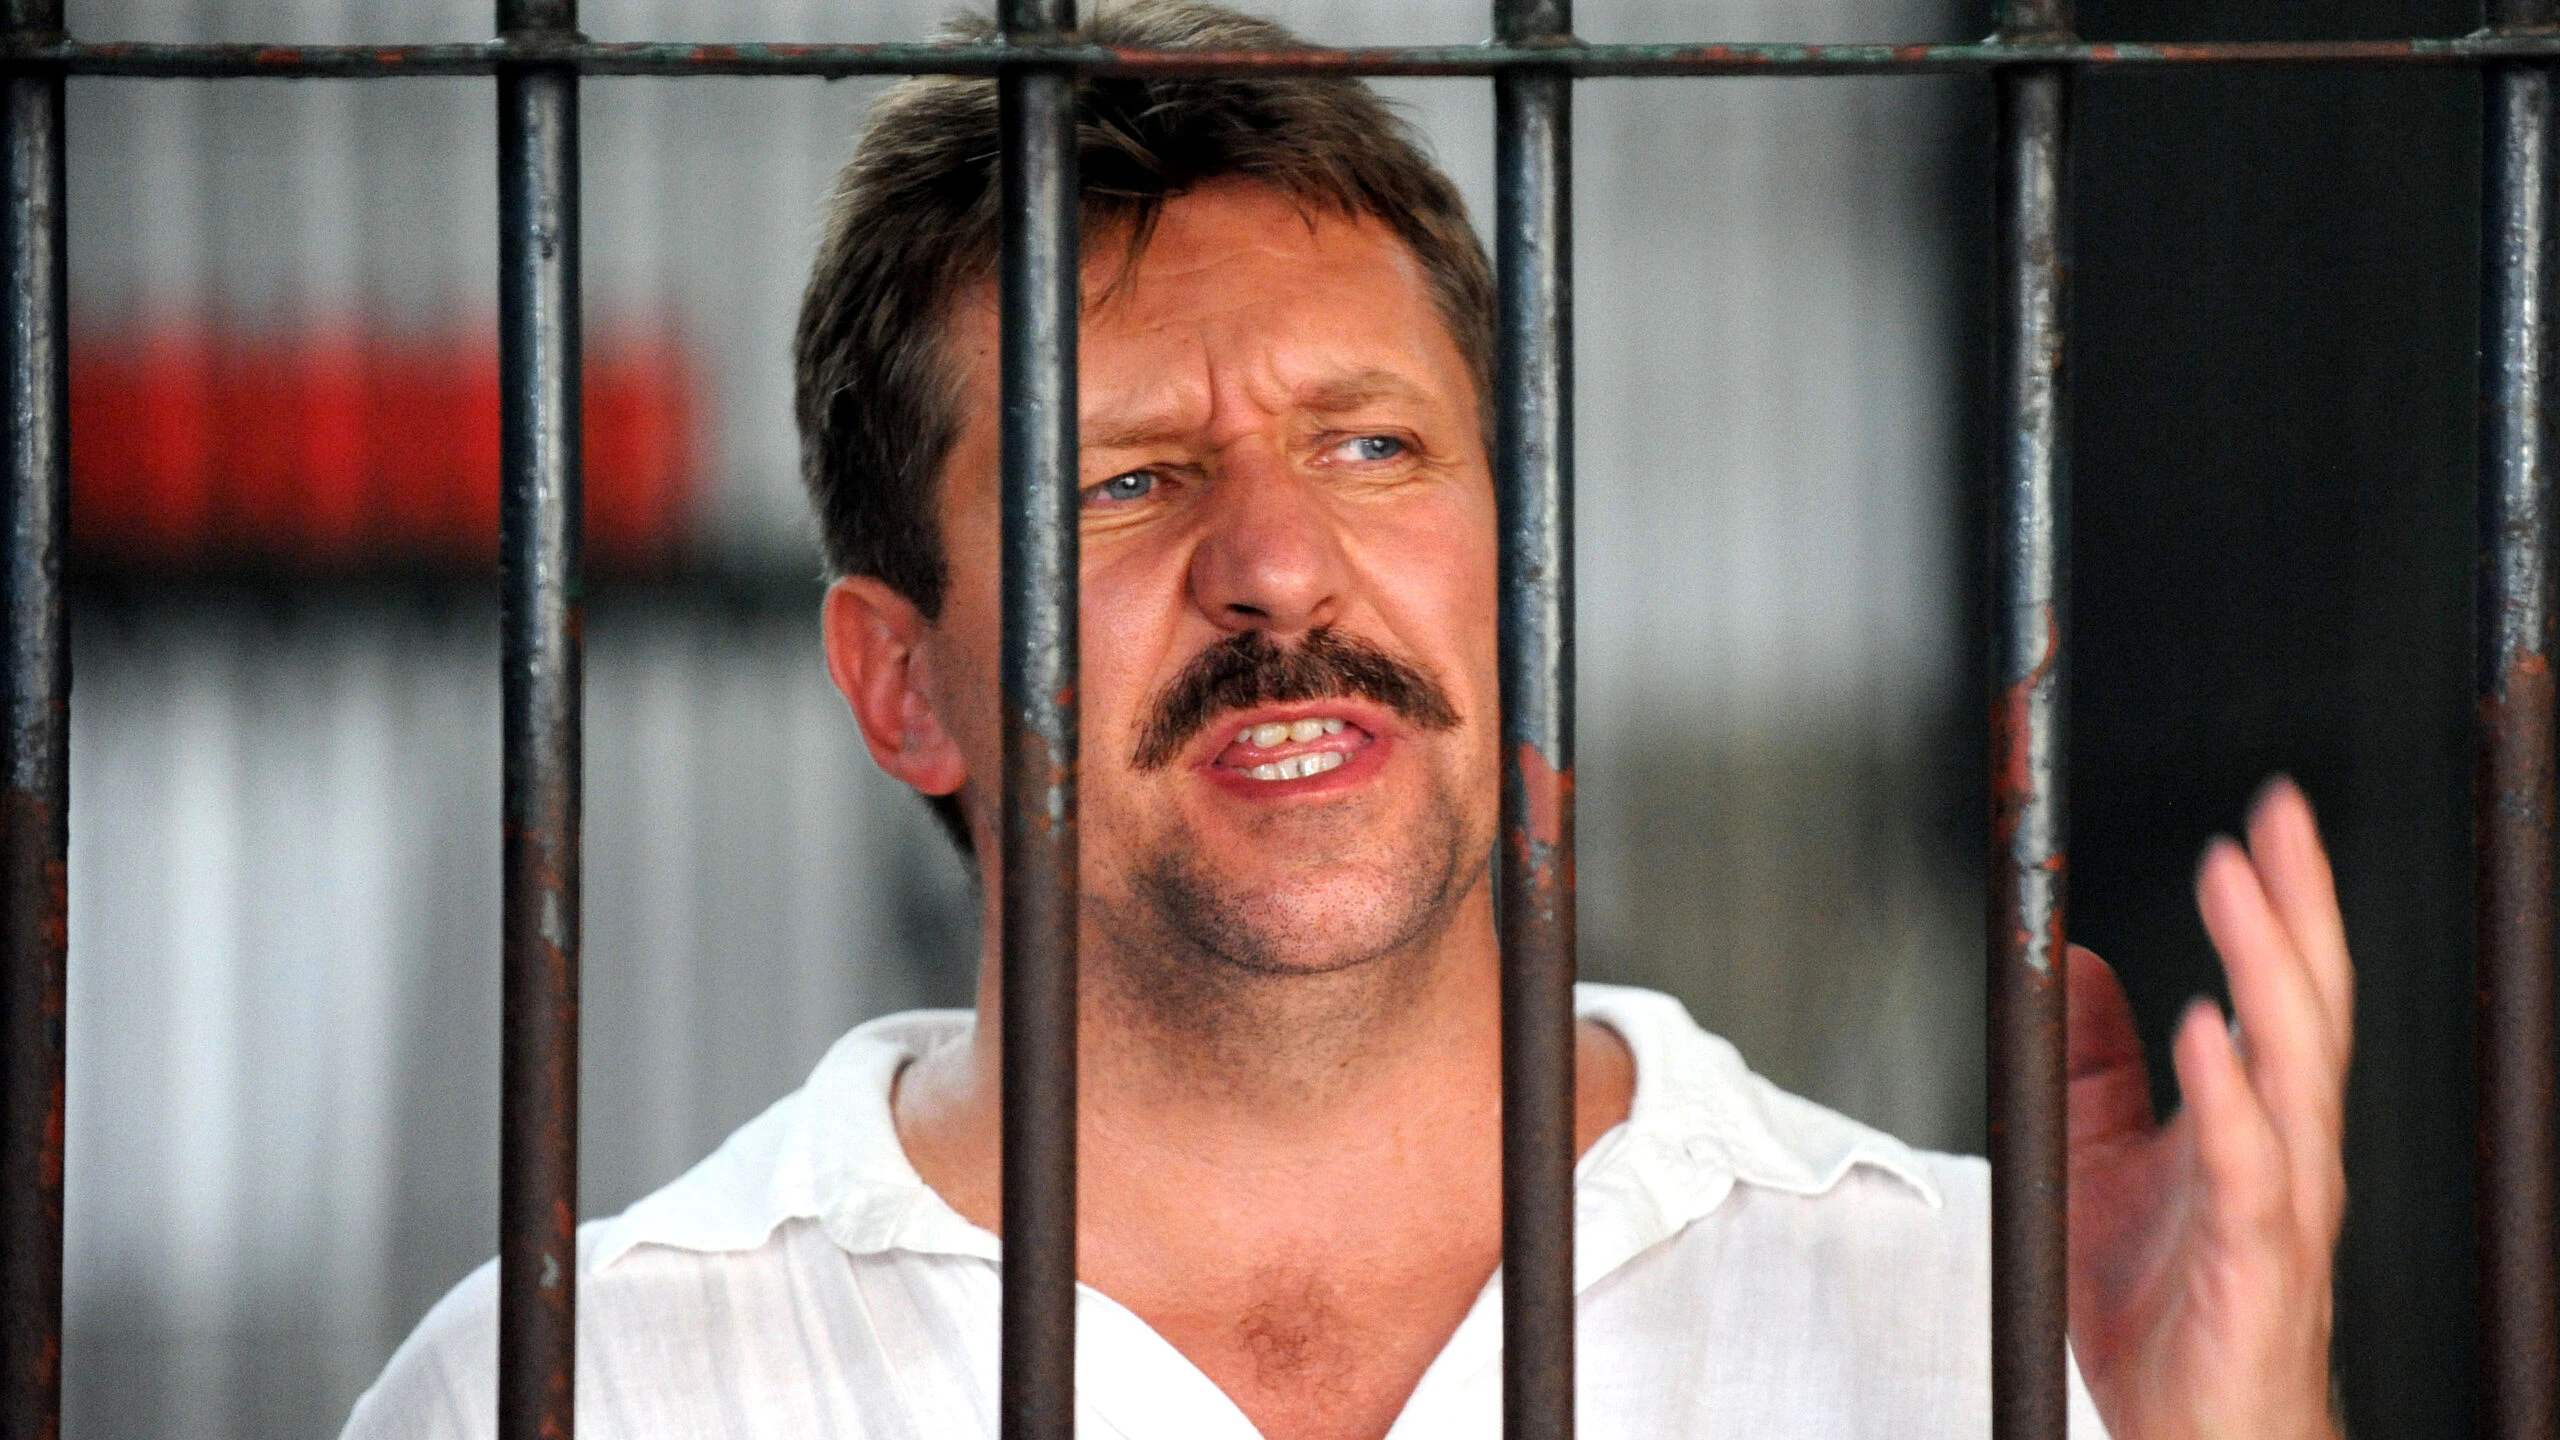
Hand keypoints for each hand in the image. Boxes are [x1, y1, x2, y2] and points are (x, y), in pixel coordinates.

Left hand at [2065, 778, 2351, 1439]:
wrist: (2195, 1436)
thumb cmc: (2164, 1312)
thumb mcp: (2100, 1161)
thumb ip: (2095, 1067)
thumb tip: (2082, 964)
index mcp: (2252, 1122)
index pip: (2280, 989)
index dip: (2280, 903)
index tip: (2269, 815)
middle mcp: (2283, 1153)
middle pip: (2307, 1009)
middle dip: (2294, 910)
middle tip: (2274, 821)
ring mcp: (2277, 1207)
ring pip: (2294, 1072)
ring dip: (2267, 973)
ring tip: (2240, 890)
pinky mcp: (2250, 1264)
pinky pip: (2246, 1170)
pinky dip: (2229, 1097)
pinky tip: (2206, 1033)